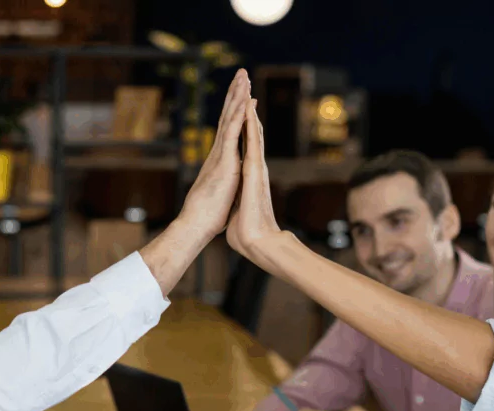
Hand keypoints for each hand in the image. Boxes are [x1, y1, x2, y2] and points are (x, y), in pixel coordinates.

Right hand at [176, 69, 250, 240]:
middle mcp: (220, 152)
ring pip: (229, 119)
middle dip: (236, 94)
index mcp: (222, 159)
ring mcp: (221, 155)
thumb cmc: (209, 215)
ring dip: (237, 97)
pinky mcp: (224, 162)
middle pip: (229, 116)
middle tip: (243, 73)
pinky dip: (237, 117)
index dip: (238, 110)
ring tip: (244, 77)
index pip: (231, 128)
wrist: (197, 225)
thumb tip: (228, 181)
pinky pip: (230, 134)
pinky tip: (244, 102)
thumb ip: (225, 182)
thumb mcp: (222, 192)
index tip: (245, 94)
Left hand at [226, 95, 282, 261]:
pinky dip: (250, 125)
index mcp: (248, 174)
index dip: (243, 124)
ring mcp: (256, 166)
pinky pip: (253, 142)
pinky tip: (248, 109)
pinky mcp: (254, 171)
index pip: (245, 144)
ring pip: (253, 132)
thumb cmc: (246, 231)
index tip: (242, 107)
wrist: (256, 241)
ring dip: (249, 109)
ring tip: (247, 89)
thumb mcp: (238, 209)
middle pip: (251, 132)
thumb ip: (239, 202)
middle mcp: (255, 166)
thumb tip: (236, 205)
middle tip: (247, 87)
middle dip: (248, 109)